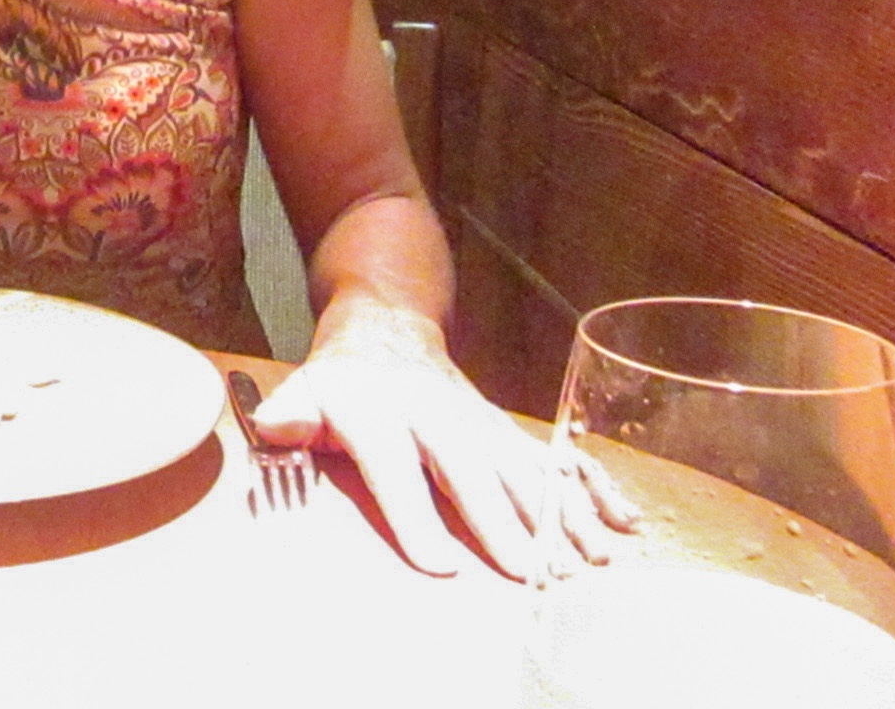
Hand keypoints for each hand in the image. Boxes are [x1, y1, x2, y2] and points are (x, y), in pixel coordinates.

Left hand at [252, 304, 635, 578]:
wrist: (388, 324)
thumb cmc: (341, 377)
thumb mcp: (303, 388)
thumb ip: (287, 415)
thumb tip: (272, 429)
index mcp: (380, 413)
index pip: (397, 470)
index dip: (417, 517)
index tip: (442, 565)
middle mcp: (437, 416)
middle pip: (473, 473)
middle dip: (505, 522)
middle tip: (534, 571)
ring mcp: (478, 420)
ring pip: (523, 467)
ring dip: (560, 513)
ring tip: (588, 558)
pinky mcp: (505, 428)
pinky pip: (554, 457)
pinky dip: (592, 486)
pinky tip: (622, 519)